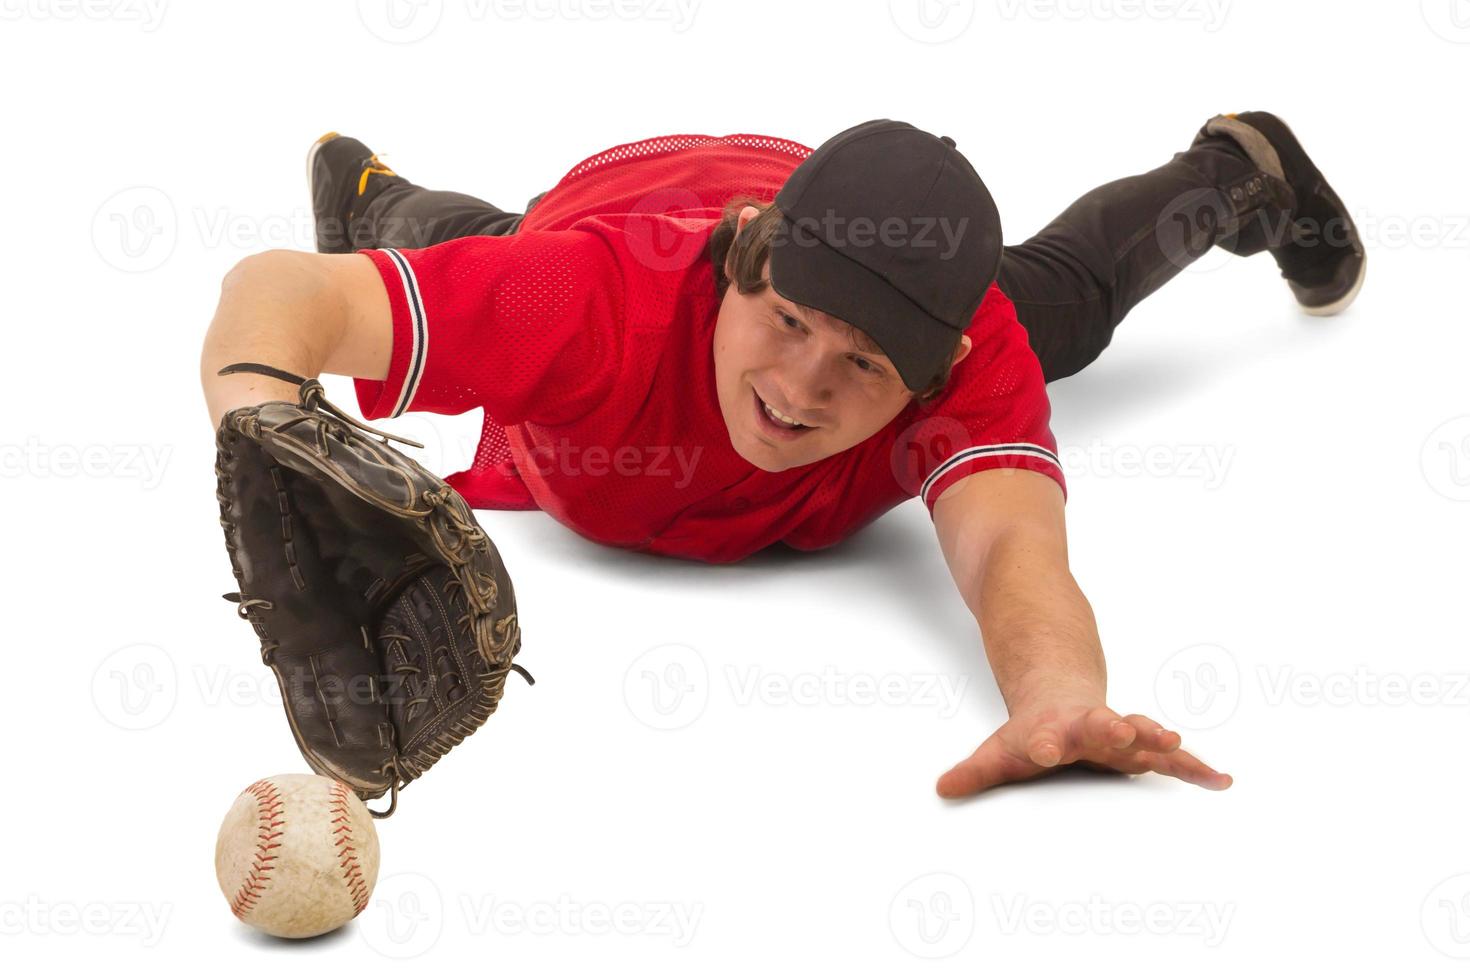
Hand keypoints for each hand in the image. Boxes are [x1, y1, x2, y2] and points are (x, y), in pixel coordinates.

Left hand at [935, 696, 1231, 797]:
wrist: (1062, 693)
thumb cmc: (1034, 732)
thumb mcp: (1002, 750)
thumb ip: (977, 771)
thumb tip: (942, 790)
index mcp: (1054, 728)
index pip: (1046, 736)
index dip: (1044, 742)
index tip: (1044, 748)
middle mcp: (1091, 726)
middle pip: (1100, 724)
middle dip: (1111, 727)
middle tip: (1120, 728)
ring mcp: (1121, 733)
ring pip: (1141, 733)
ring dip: (1156, 738)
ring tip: (1175, 743)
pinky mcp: (1144, 747)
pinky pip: (1173, 760)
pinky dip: (1196, 769)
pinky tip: (1222, 780)